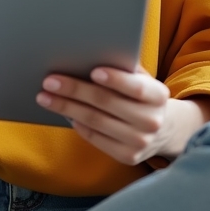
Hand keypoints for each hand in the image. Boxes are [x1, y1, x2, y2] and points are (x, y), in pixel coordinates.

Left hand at [36, 66, 209, 164]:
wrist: (164, 130)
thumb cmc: (143, 95)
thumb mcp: (143, 80)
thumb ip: (125, 68)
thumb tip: (89, 53)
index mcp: (158, 96)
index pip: (136, 88)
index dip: (116, 79)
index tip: (93, 71)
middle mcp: (152, 121)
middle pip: (106, 103)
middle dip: (75, 90)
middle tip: (49, 81)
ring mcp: (140, 142)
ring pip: (95, 121)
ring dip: (66, 108)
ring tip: (45, 97)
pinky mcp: (127, 157)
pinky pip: (95, 138)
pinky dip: (77, 124)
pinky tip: (64, 113)